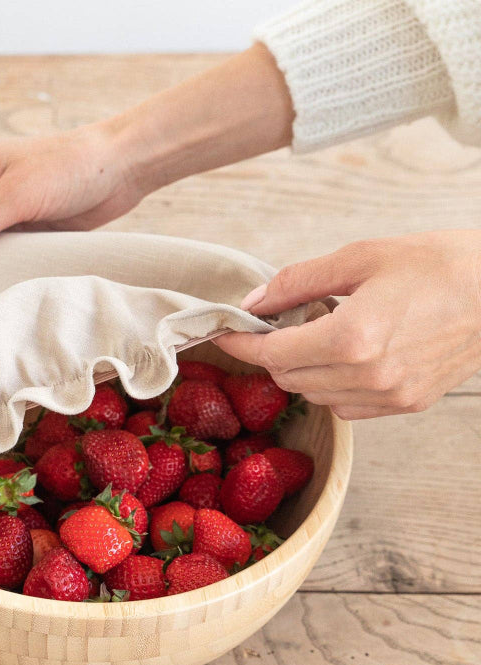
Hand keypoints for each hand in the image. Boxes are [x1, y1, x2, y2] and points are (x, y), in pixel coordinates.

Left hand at [215, 231, 480, 418]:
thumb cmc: (440, 264)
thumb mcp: (361, 257)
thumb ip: (299, 282)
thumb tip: (256, 300)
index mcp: (353, 337)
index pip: (272, 354)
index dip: (241, 343)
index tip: (224, 332)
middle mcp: (370, 376)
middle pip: (289, 378)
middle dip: (272, 352)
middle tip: (276, 321)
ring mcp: (392, 395)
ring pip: (316, 396)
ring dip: (303, 369)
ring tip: (318, 332)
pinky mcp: (409, 403)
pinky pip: (348, 406)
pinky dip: (333, 385)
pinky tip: (346, 354)